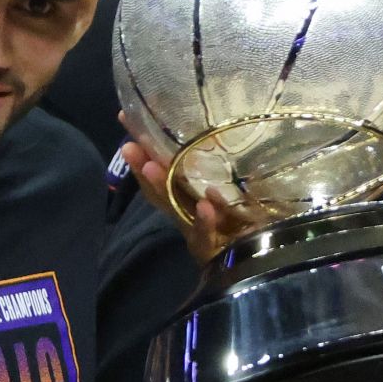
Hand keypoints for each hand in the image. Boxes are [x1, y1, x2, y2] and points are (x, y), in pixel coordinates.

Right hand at [117, 115, 264, 263]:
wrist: (256, 263)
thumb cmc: (247, 223)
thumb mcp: (234, 189)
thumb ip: (222, 169)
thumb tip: (219, 128)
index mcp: (188, 195)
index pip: (161, 169)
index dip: (143, 145)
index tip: (126, 118)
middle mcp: (186, 211)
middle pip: (160, 187)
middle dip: (143, 166)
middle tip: (129, 144)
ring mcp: (196, 230)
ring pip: (174, 207)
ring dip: (162, 186)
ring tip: (151, 167)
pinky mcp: (213, 248)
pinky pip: (207, 234)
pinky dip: (204, 221)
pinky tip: (205, 206)